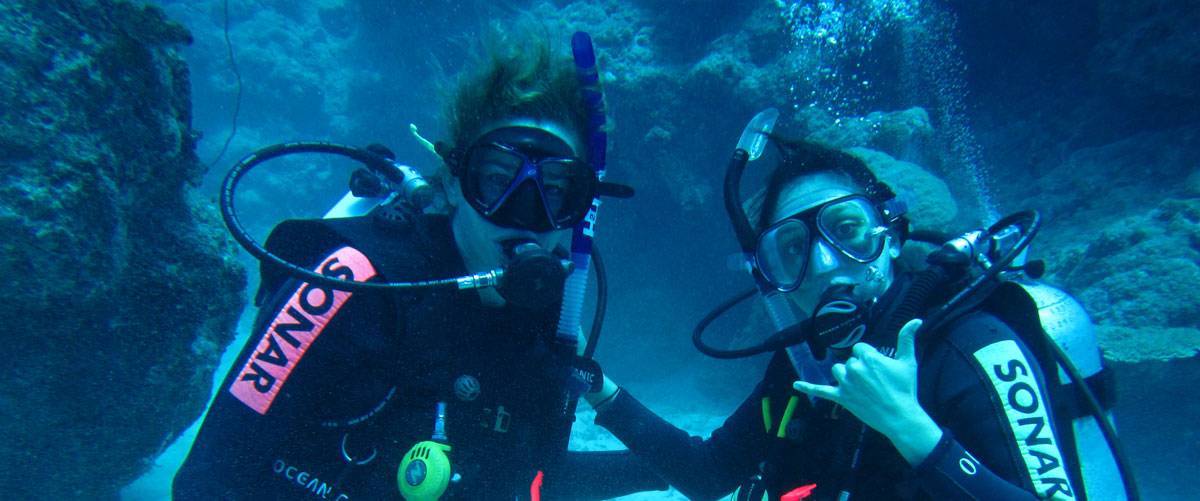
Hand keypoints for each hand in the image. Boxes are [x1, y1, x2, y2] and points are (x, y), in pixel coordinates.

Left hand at [793, 319, 942, 464]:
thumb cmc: (905, 389)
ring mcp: (846, 384)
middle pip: (850, 360)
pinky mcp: (841, 397)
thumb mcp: (908, 361)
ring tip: (862, 387)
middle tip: (876, 383)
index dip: (870, 358)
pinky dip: (807, 387)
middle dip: (861, 369)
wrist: (900, 416)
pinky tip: (796, 384)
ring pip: (838, 370)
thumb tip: (916, 319)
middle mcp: (854, 368)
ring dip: (846, 376)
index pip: (860, 349)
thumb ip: (907, 338)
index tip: (880, 369)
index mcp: (868, 357)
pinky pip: (820, 390)